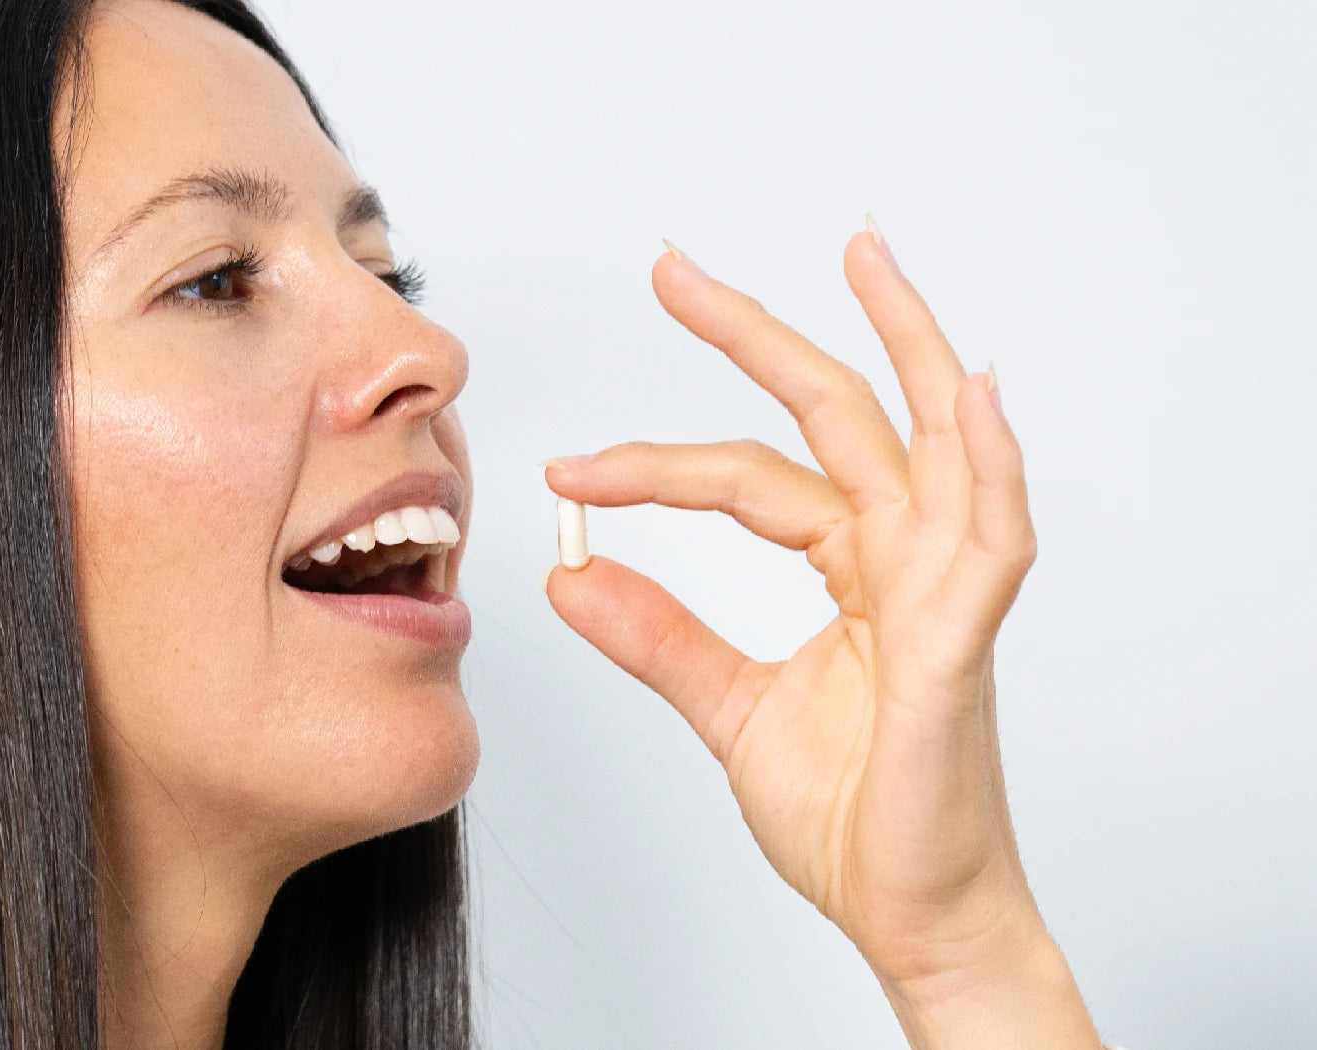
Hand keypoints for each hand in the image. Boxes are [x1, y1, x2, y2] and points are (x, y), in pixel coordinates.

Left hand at [541, 221, 1044, 993]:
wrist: (909, 916)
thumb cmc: (853, 815)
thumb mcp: (729, 707)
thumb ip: (660, 635)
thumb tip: (571, 574)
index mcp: (855, 570)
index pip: (752, 478)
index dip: (656, 466)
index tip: (570, 472)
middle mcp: (904, 561)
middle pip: (840, 417)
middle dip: (760, 336)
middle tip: (676, 272)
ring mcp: (942, 595)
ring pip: (929, 443)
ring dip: (902, 343)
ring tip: (862, 255)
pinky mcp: (961, 648)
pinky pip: (989, 541)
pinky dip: (987, 465)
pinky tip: (967, 392)